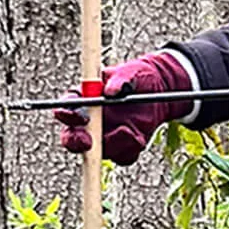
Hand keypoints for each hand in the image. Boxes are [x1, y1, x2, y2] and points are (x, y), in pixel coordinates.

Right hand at [53, 52, 194, 164]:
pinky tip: (139, 135)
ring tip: (129, 129)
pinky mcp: (122, 146)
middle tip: (87, 142)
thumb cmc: (140, 76)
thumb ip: (121, 79)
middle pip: (72, 135)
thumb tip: (112, 91)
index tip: (80, 117)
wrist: (161, 89)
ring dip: (113, 144)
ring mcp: (105, 135)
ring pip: (99, 151)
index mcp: (85, 97)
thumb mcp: (132, 72)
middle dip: (75, 141)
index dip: (68, 113)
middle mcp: (91, 119)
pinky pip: (122, 156)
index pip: (68, 105)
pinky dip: (130, 148)